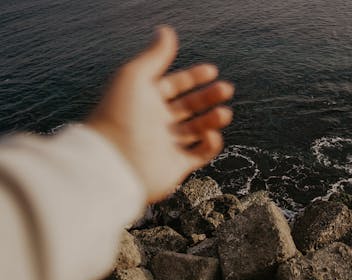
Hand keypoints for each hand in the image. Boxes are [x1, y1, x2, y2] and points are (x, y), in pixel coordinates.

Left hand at [86, 26, 233, 202]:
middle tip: (226, 89)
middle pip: (189, 106)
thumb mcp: (135, 76)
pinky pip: (199, 154)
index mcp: (145, 100)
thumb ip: (155, 55)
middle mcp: (156, 122)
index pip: (174, 85)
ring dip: (214, 119)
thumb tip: (166, 31)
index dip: (193, 77)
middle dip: (209, 96)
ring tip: (224, 113)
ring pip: (197, 129)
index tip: (212, 70)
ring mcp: (167, 144)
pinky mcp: (176, 166)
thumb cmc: (120, 116)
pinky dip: (210, 145)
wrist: (114, 162)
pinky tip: (211, 135)